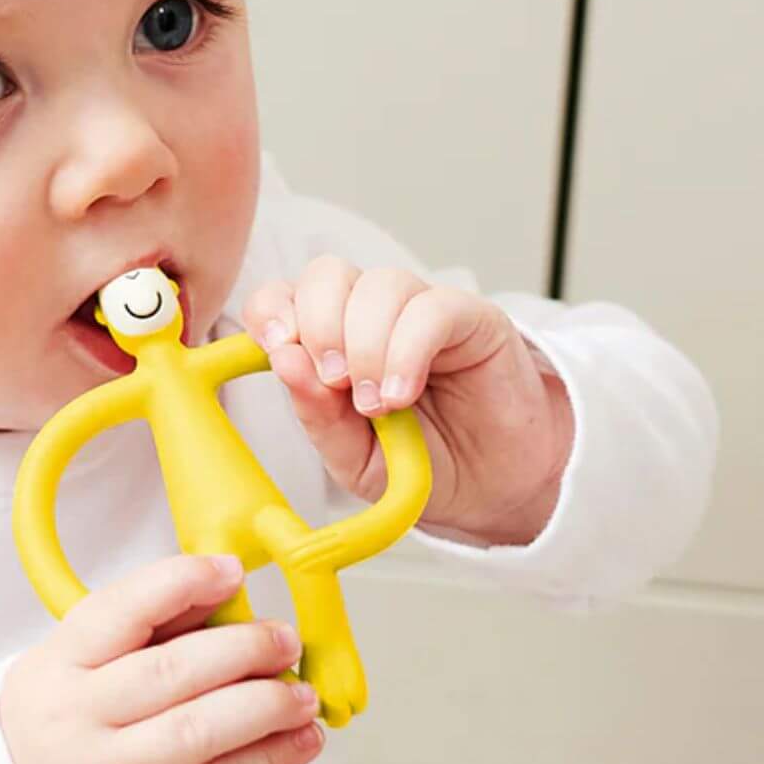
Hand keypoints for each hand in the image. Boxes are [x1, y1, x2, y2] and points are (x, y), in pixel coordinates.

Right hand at [0, 553, 324, 763]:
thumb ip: (148, 625)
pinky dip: (270, 760)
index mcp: (59, 663)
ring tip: (302, 693)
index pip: (118, 611)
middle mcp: (79, 718)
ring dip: (266, 706)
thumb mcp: (80, 663)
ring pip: (199, 732)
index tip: (232, 571)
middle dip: (241, 649)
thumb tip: (226, 586)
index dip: (180, 584)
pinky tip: (301, 739)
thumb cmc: (70, 722)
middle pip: (170, 673)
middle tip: (285, 639)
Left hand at [243, 259, 575, 545]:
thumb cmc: (419, 464)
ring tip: (377, 405)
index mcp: (330, 339)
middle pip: (326, 275)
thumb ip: (317, 416)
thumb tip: (283, 362)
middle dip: (318, 326)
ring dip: (365, 345)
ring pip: (379, 286)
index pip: (283, 294)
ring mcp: (421, 310)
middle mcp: (372, 314)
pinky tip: (402, 394)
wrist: (491, 489)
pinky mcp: (472, 318)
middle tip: (334, 384)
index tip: (278, 350)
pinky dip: (406, 351)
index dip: (271, 311)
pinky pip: (431, 309)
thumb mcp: (353, 457)